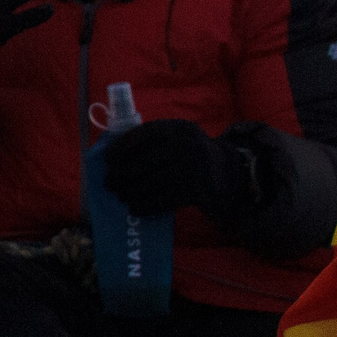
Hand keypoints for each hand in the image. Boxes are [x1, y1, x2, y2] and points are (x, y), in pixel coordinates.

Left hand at [101, 119, 258, 225]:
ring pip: (150, 183)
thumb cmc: (190, 152)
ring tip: (119, 195)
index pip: (142, 136)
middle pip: (143, 163)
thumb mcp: (177, 135)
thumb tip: (112, 150)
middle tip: (108, 182)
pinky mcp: (196, 191)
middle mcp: (185, 146)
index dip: (122, 148)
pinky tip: (134, 208)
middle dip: (121, 174)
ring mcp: (191, 169)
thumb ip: (151, 138)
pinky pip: (163, 200)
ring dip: (130, 191)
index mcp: (176, 128)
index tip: (108, 159)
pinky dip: (145, 205)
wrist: (229, 171)